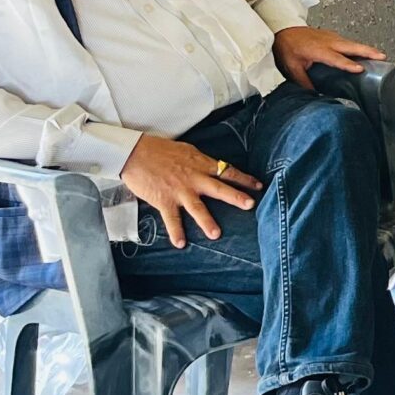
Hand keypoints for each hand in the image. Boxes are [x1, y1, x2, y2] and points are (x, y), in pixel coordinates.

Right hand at [119, 132, 260, 248]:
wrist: (135, 153)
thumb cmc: (160, 150)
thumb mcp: (186, 152)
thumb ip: (200, 162)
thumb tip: (212, 167)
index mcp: (201, 164)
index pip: (227, 171)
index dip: (244, 179)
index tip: (258, 186)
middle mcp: (194, 178)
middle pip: (219, 188)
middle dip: (236, 197)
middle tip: (251, 205)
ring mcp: (179, 191)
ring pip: (197, 208)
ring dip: (207, 222)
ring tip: (216, 234)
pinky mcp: (164, 200)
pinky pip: (171, 219)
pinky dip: (176, 232)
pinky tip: (180, 244)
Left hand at [272, 25, 385, 90]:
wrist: (283, 30)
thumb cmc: (288, 46)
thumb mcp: (292, 67)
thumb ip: (303, 81)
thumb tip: (313, 94)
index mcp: (319, 50)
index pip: (337, 58)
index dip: (349, 64)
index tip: (360, 69)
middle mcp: (328, 42)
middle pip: (352, 46)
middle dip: (368, 51)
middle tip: (382, 56)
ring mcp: (331, 37)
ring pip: (352, 43)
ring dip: (366, 48)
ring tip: (379, 55)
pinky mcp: (332, 36)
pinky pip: (348, 42)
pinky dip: (358, 47)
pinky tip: (363, 52)